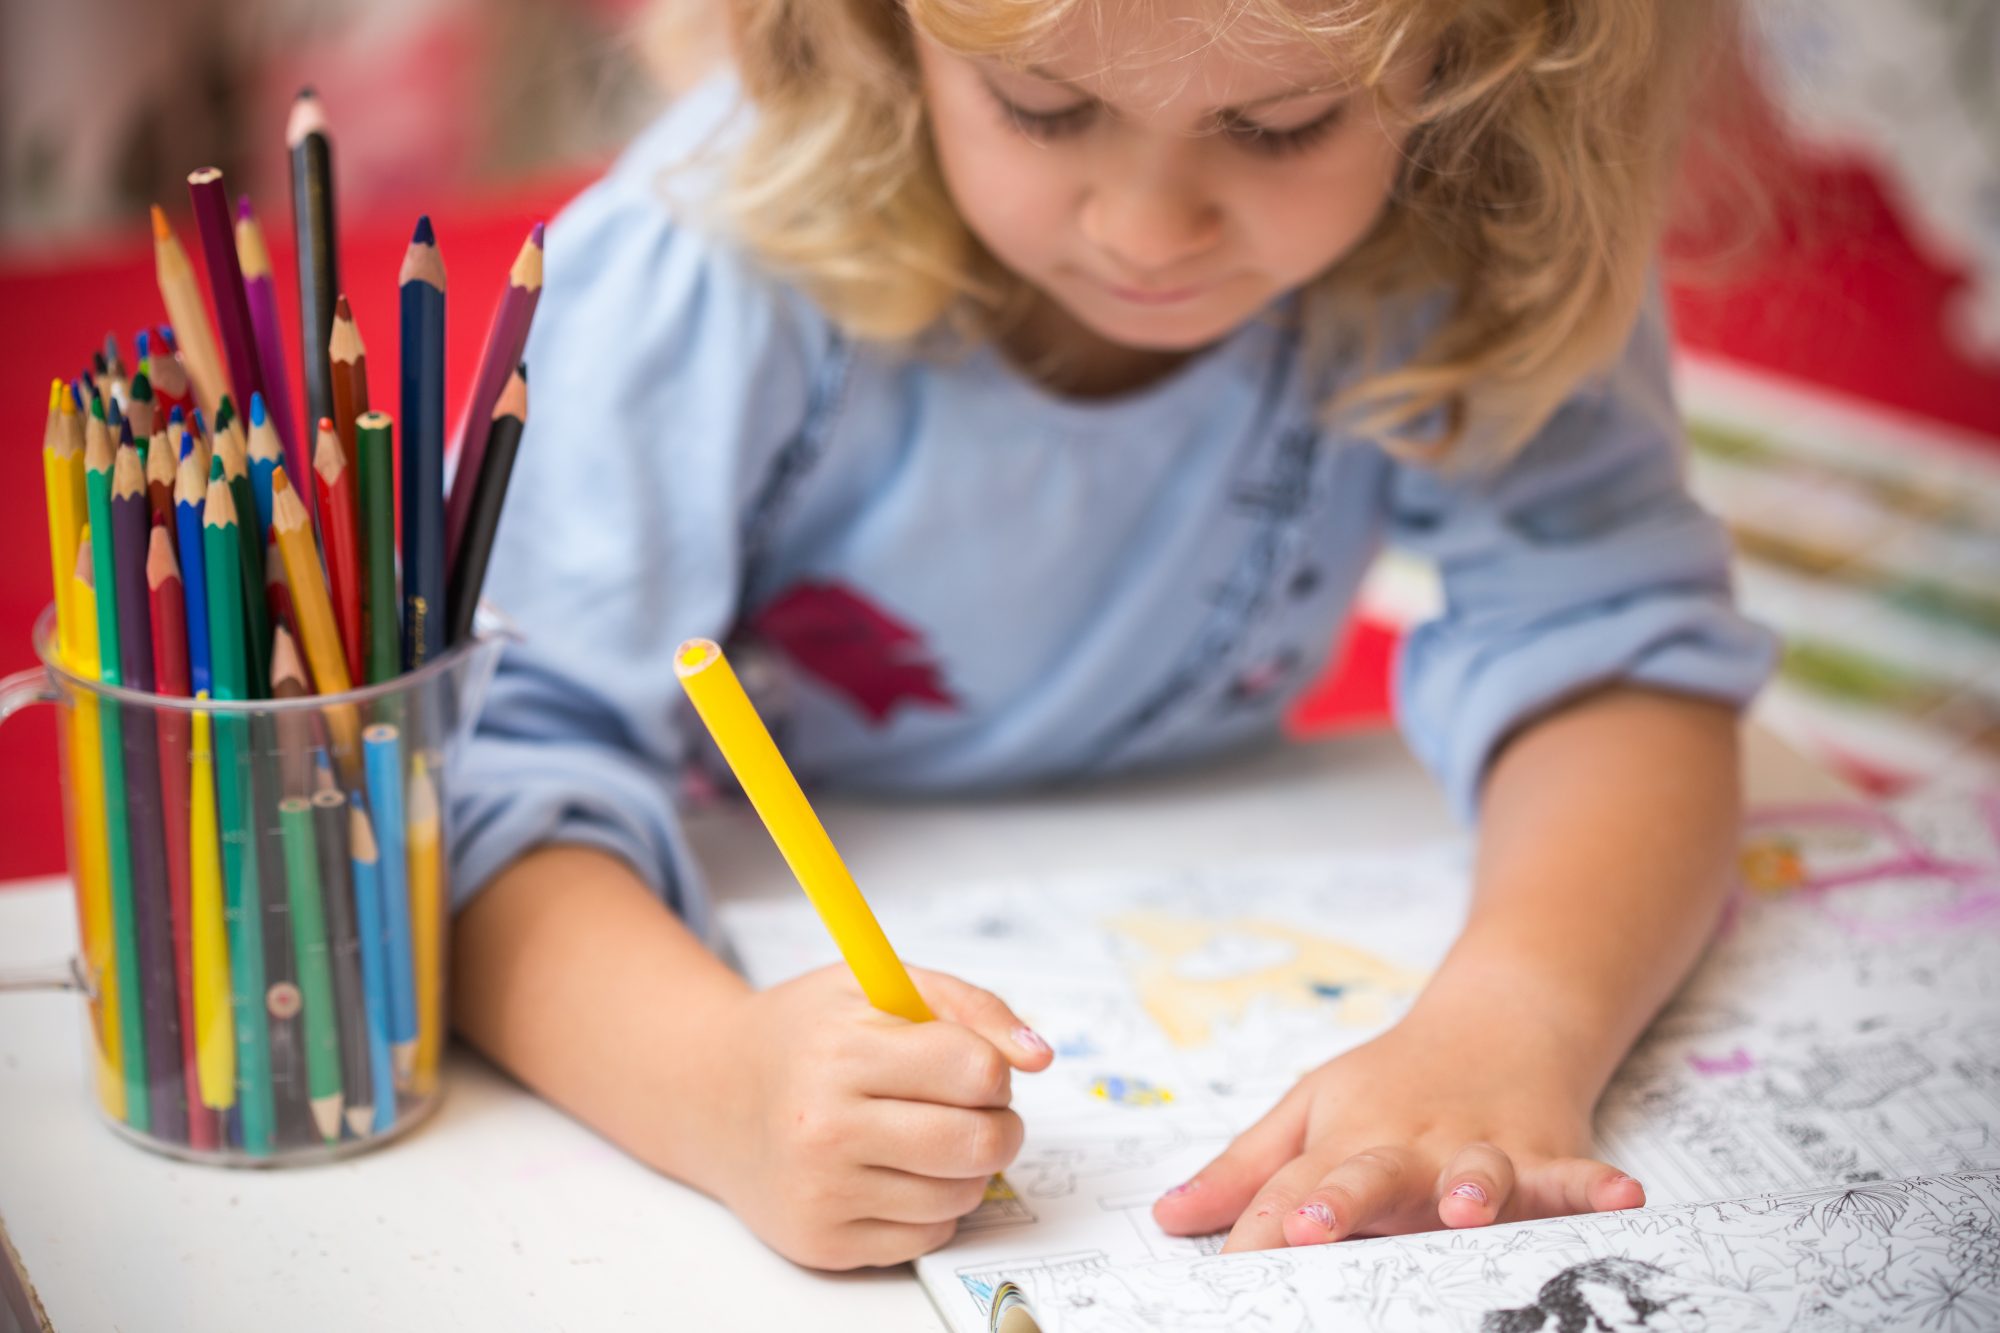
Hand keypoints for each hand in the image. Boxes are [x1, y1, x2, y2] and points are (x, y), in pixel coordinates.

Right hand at [704, 963, 1052, 1269]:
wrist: (714, 1094)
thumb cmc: (808, 1033)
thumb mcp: (879, 984)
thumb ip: (970, 1007)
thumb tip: (1041, 1057)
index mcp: (843, 1050)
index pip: (976, 1070)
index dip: (994, 1067)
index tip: (975, 1066)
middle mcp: (826, 1126)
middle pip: (979, 1142)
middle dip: (1001, 1124)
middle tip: (979, 1109)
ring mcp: (822, 1191)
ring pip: (961, 1195)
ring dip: (969, 1167)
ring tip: (932, 1135)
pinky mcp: (822, 1242)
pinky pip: (927, 1236)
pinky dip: (933, 1206)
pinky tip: (899, 1171)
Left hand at [1151, 1025, 1642, 1250]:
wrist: (1496, 1023)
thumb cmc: (1392, 1081)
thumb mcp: (1309, 1111)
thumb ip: (1242, 1171)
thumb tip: (1167, 1218)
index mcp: (1344, 1139)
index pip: (1292, 1190)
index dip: (1259, 1227)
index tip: (1230, 1265)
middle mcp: (1410, 1146)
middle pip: (1371, 1173)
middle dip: (1342, 1202)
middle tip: (1311, 1228)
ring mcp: (1481, 1148)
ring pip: (1477, 1170)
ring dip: (1472, 1188)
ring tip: (1466, 1208)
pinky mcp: (1547, 1155)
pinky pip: (1575, 1176)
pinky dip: (1598, 1187)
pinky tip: (1625, 1198)